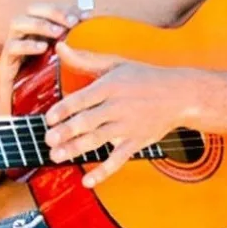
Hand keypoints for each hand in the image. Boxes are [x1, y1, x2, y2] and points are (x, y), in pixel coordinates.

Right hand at [0, 3, 79, 113]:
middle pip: (31, 10)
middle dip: (52, 11)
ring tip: (58, 33)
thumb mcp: (68, 67)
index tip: (84, 17)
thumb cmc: (50, 91)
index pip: (48, 10)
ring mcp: (11, 50)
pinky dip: (26, 44)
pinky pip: (11, 48)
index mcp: (38, 33)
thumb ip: (77, 49)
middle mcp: (23, 37)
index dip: (65, 9)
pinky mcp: (4, 66)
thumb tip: (93, 28)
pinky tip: (43, 48)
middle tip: (72, 22)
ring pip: (16, 23)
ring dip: (39, 24)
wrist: (28, 118)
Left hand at [43, 43, 198, 187]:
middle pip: (87, 122)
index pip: (82, 99)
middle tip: (47, 140)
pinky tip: (87, 181)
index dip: (63, 109)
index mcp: (110, 86)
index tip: (48, 118)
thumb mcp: (115, 63)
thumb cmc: (143, 76)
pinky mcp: (137, 142)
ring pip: (98, 140)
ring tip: (55, 156)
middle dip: (65, 132)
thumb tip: (59, 46)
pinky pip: (118, 160)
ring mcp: (128, 126)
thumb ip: (84, 59)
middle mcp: (118, 107)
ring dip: (75, 149)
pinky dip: (103, 172)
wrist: (179, 95)